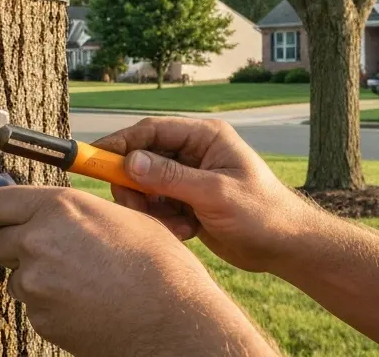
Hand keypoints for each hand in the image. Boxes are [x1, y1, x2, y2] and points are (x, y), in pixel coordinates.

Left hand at [0, 186, 272, 354]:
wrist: (171, 320)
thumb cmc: (159, 266)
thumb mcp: (125, 217)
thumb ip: (79, 212)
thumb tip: (56, 212)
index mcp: (61, 207)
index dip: (3, 211)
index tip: (9, 217)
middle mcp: (39, 241)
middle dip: (18, 245)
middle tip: (53, 252)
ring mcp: (36, 283)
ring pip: (16, 277)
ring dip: (36, 278)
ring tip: (80, 281)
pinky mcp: (40, 318)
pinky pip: (33, 306)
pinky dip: (50, 305)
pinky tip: (84, 303)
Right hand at [91, 118, 322, 272]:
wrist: (285, 246)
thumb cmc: (262, 213)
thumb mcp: (216, 194)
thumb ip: (171, 178)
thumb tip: (130, 161)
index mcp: (205, 137)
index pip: (152, 132)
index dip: (120, 143)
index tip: (92, 158)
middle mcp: (195, 153)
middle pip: (142, 160)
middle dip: (135, 187)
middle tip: (139, 209)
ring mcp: (190, 178)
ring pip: (146, 187)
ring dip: (152, 210)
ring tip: (179, 227)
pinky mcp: (187, 202)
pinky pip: (157, 207)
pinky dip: (163, 221)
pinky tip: (187, 233)